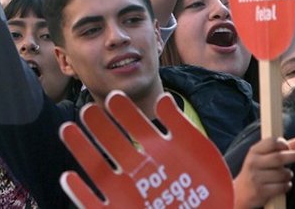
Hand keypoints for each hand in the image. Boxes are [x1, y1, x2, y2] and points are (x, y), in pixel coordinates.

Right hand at [60, 92, 233, 208]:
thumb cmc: (216, 206)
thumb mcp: (227, 180)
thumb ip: (217, 151)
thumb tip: (191, 113)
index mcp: (165, 156)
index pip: (140, 128)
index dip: (126, 112)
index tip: (115, 97)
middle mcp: (142, 171)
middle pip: (115, 143)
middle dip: (100, 125)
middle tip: (89, 109)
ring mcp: (127, 193)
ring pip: (99, 168)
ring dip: (82, 148)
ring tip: (68, 129)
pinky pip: (93, 203)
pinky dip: (80, 192)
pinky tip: (69, 178)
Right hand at [232, 136, 294, 207]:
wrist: (240, 192)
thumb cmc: (257, 171)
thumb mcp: (265, 157)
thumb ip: (283, 149)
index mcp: (254, 152)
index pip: (271, 142)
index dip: (283, 143)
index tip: (289, 146)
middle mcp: (254, 163)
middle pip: (280, 157)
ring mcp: (257, 177)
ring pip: (284, 174)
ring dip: (288, 175)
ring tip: (282, 177)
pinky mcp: (261, 191)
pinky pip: (283, 187)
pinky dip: (286, 186)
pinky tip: (280, 185)